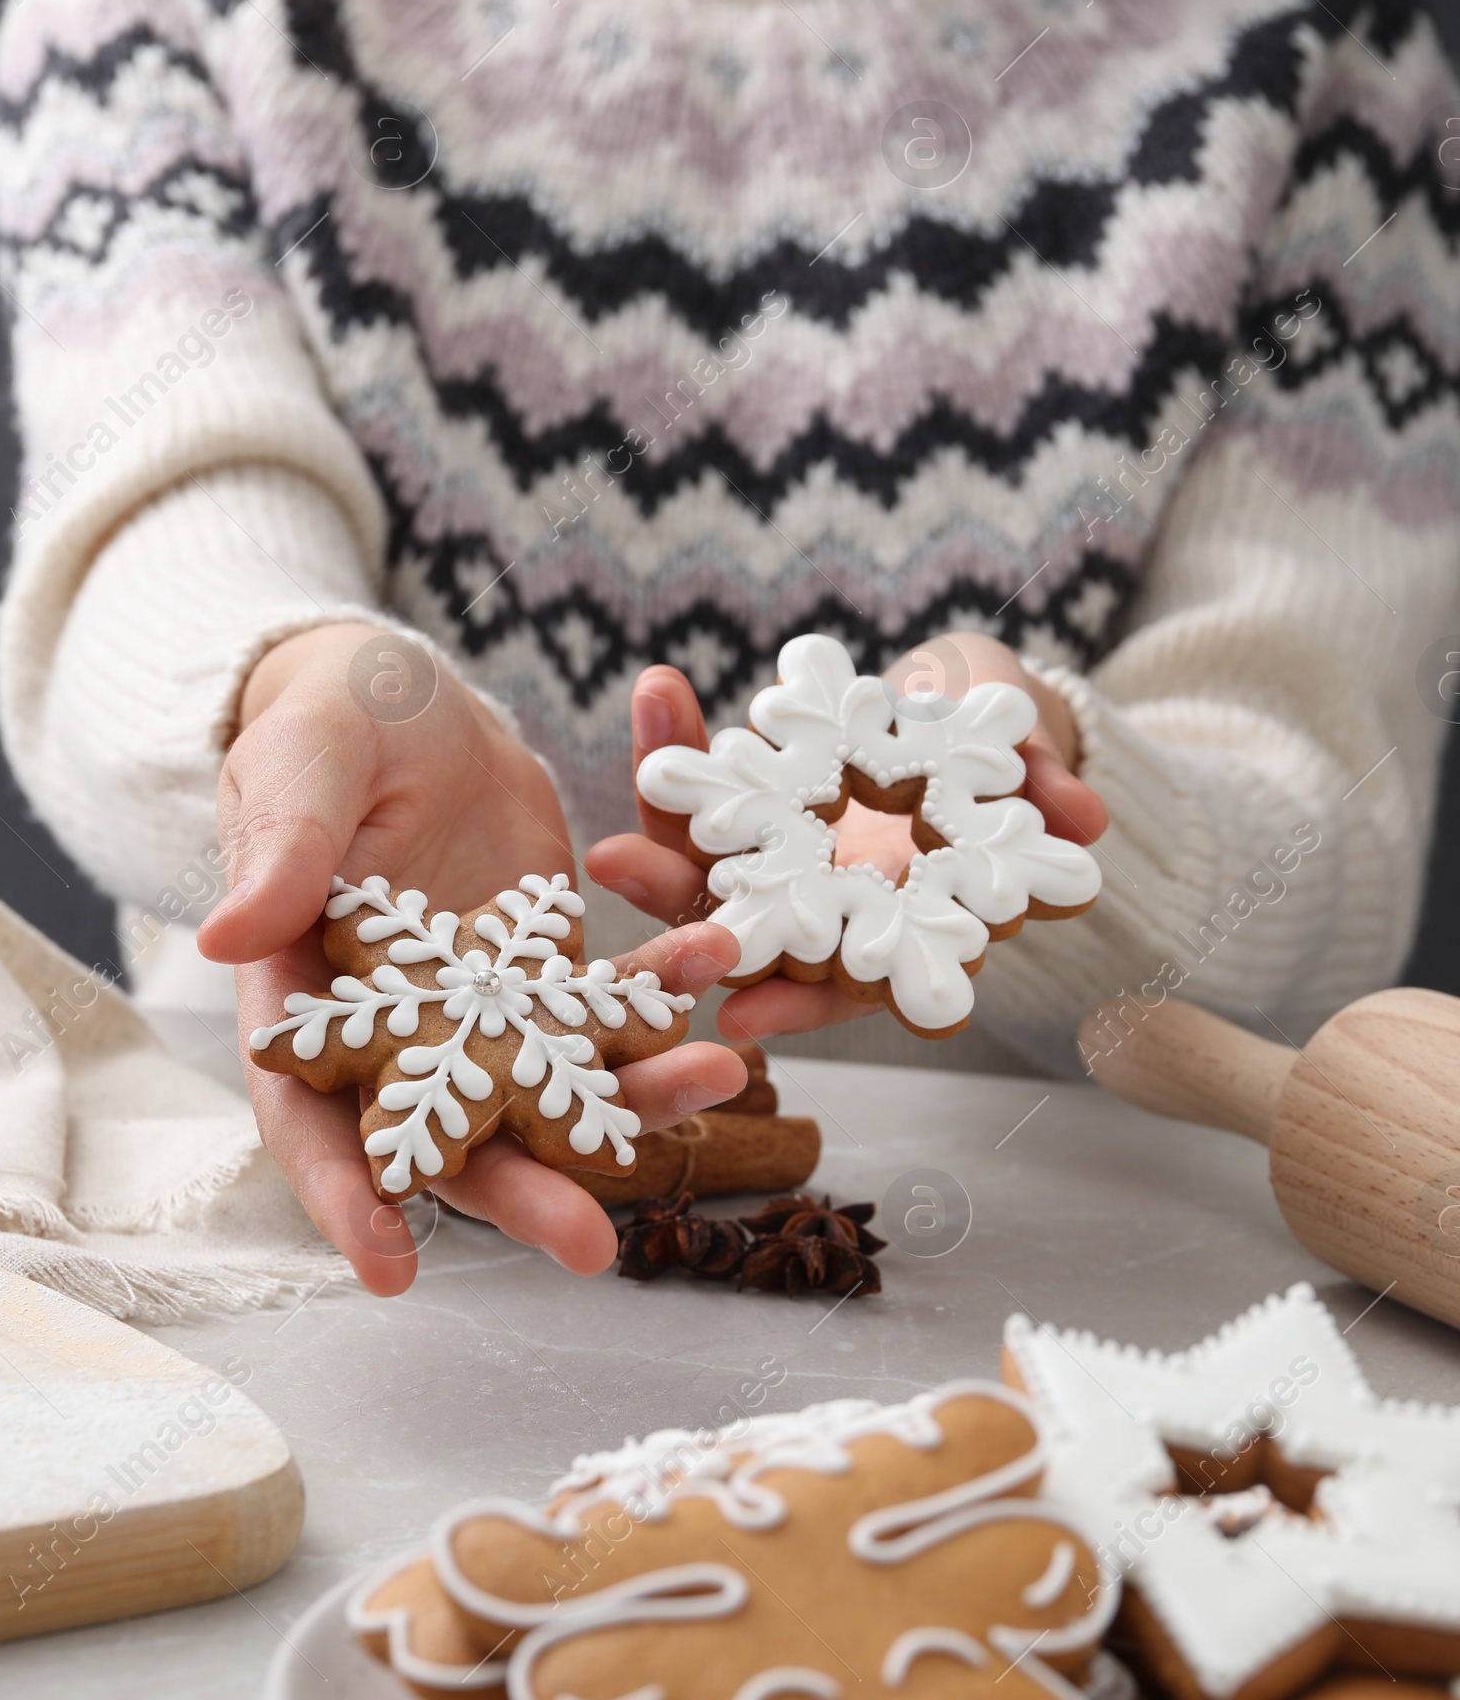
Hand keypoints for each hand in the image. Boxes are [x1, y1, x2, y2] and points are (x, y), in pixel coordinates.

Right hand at [198, 623, 744, 1291]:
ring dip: (630, 1103)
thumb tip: (223, 937)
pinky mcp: (549, 973)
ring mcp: (483, 1015)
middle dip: (522, 1196)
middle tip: (594, 1248)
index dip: (346, 1196)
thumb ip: (278, 848)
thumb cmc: (325, 725)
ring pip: (553, 1090)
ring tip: (717, 1079)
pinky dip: (665, 995)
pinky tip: (720, 961)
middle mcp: (397, 1037)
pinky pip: (612, 1005)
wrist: (404, 699)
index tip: (391, 1267)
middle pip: (453, 1141)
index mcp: (305, 1005)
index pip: (309, 1119)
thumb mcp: (302, 764)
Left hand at [583, 632, 1108, 1043]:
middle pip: (744, 928)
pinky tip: (658, 687)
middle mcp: (827, 905)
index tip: (742, 1012)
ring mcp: (781, 856)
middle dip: (678, 905)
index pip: (843, 986)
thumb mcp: (1035, 762)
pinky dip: (684, 739)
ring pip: (706, 861)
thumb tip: (1087, 820)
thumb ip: (1047, 789)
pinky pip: (708, 779)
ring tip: (619, 780)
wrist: (980, 710)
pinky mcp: (753, 798)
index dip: (800, 1002)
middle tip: (613, 866)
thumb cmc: (1014, 752)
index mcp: (896, 928)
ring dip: (654, 826)